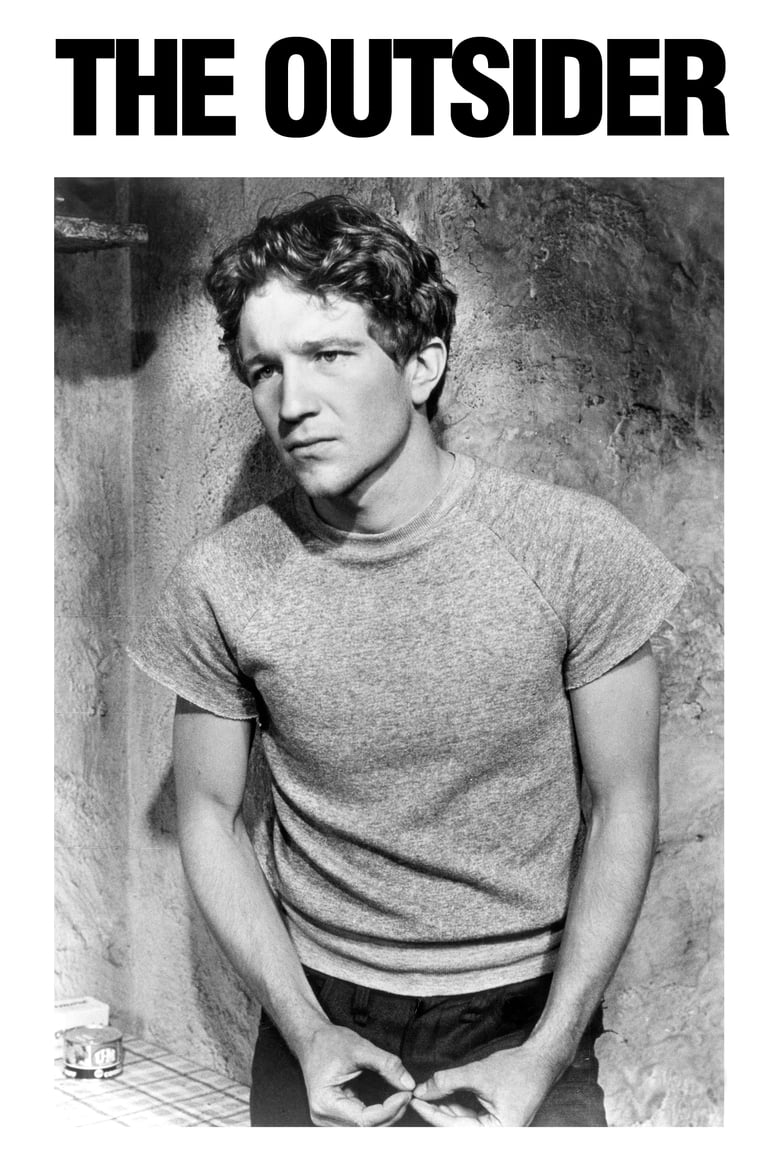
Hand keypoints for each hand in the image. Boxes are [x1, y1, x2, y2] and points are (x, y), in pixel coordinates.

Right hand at [299, 1022, 415, 1125]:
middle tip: (407, 1095)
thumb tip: (408, 1084)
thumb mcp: (360, 1048)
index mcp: (325, 1103)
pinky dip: (378, 1114)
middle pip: (366, 1128)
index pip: (364, 1120)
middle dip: (390, 1114)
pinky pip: (361, 1122)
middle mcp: (324, 1117)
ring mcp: (329, 1118)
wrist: (311, 1039)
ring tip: (400, 1097)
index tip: (406, 1095)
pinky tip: (390, 1102)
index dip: (389, 1110)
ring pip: (365, 1128)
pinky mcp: (336, 1115)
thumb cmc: (329, 1042)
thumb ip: (386, 1064)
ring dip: (385, 1116)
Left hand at [410, 1042, 563, 1126]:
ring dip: (445, 1107)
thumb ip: (448, 1081)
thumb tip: (423, 1089)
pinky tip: (442, 1094)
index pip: (455, 1128)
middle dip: (437, 1111)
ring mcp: (496, 1129)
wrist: (542, 1060)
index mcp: (497, 1134)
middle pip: (457, 1127)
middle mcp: (497, 1135)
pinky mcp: (495, 1120)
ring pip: (463, 1121)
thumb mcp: (478, 1074)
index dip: (432, 1114)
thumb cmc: (518, 1070)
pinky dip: (457, 1105)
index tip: (414, 1101)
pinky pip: (471, 1116)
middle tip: (417, 1097)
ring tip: (426, 1093)